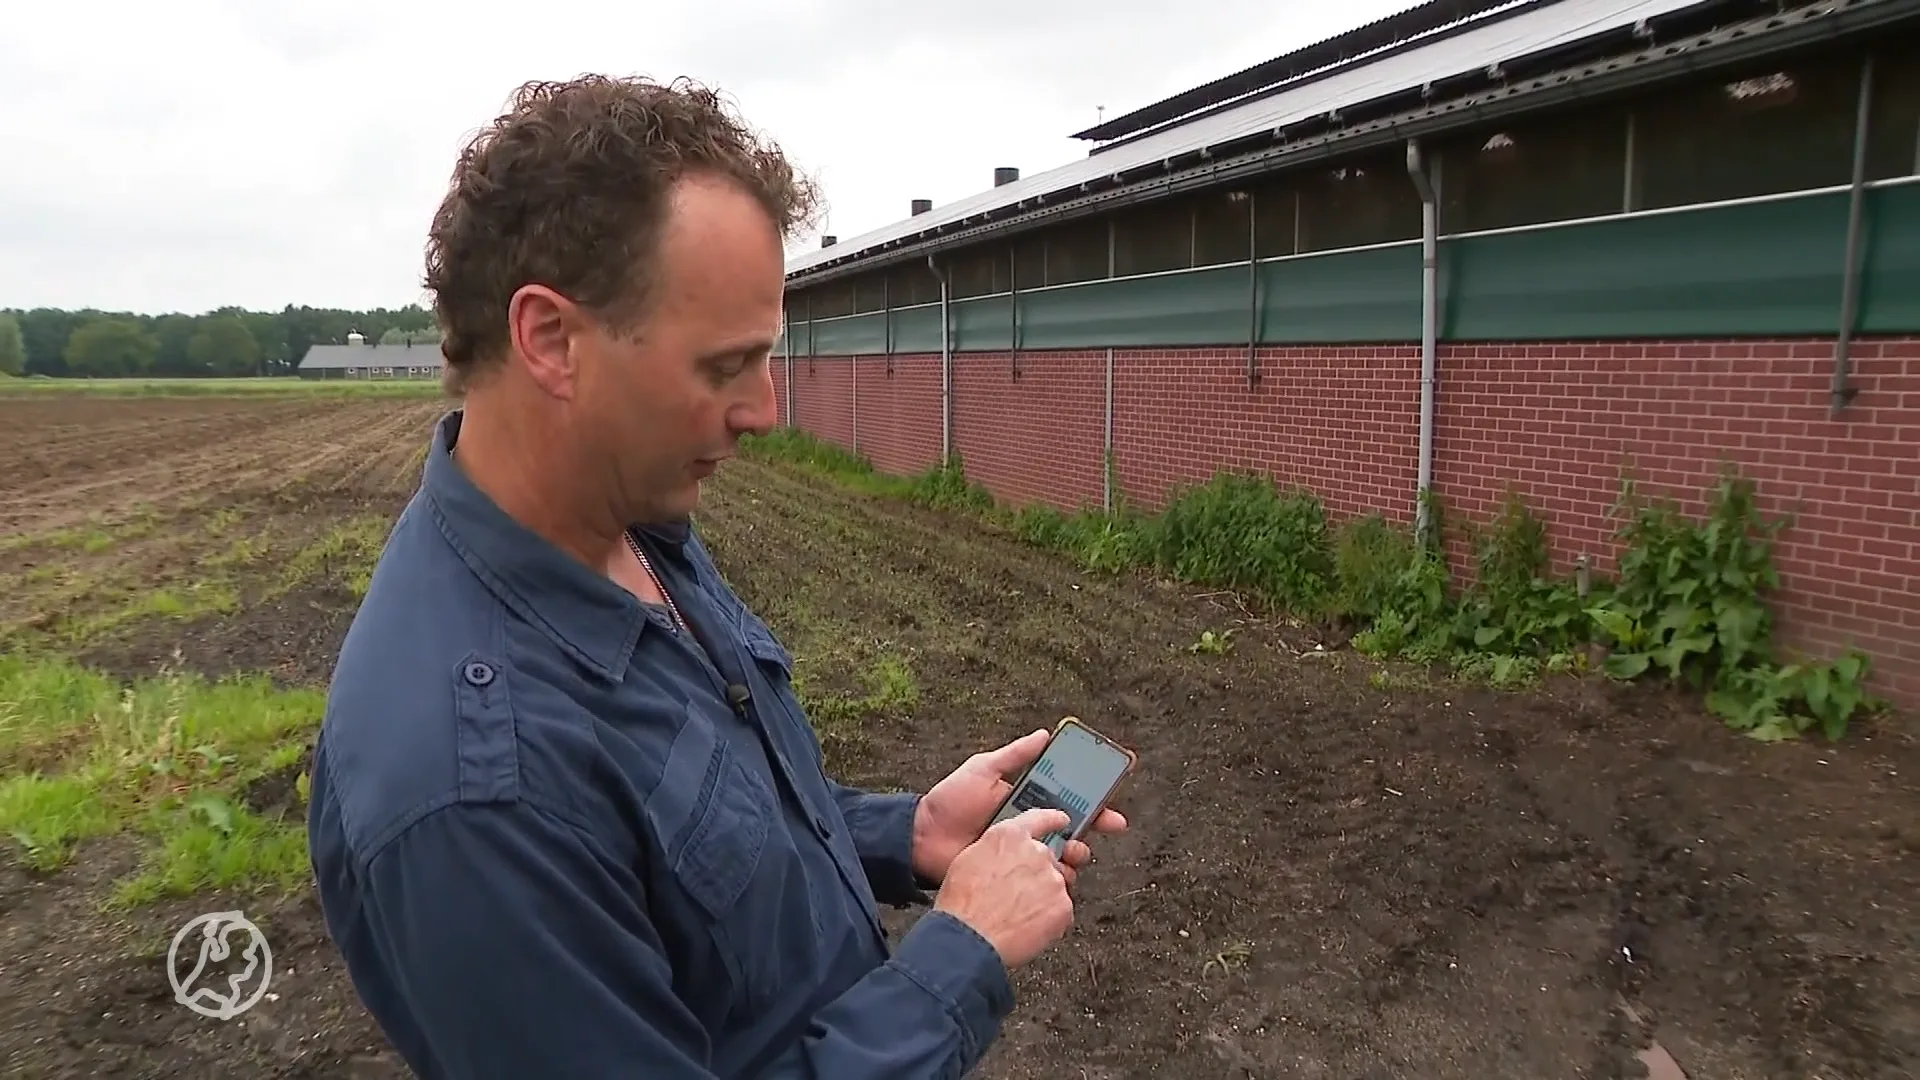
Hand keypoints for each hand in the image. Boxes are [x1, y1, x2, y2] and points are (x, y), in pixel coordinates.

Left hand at [911, 726, 1128, 888]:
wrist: (923, 839)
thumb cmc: (950, 801)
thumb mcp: (982, 770)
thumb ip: (1014, 755)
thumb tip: (1044, 734)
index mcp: (1027, 800)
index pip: (1068, 799)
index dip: (1093, 801)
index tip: (1111, 802)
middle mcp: (1031, 826)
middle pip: (1074, 828)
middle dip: (1095, 828)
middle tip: (1107, 827)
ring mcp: (1024, 852)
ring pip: (1064, 855)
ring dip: (1076, 853)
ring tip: (1072, 853)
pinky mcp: (1015, 874)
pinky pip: (1044, 878)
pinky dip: (1057, 878)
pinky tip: (1056, 874)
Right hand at [933, 808, 1075, 968]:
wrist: (970, 937)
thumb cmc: (962, 903)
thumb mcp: (969, 859)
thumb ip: (996, 849)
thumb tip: (1004, 854)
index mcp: (1010, 836)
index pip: (1041, 819)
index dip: (1053, 821)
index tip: (1062, 821)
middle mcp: (1035, 852)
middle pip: (1048, 859)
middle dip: (1037, 875)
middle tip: (1017, 896)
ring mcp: (1052, 878)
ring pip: (1055, 886)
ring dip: (1042, 898)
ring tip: (1017, 915)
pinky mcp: (1062, 905)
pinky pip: (1062, 911)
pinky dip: (1049, 920)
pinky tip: (1027, 927)